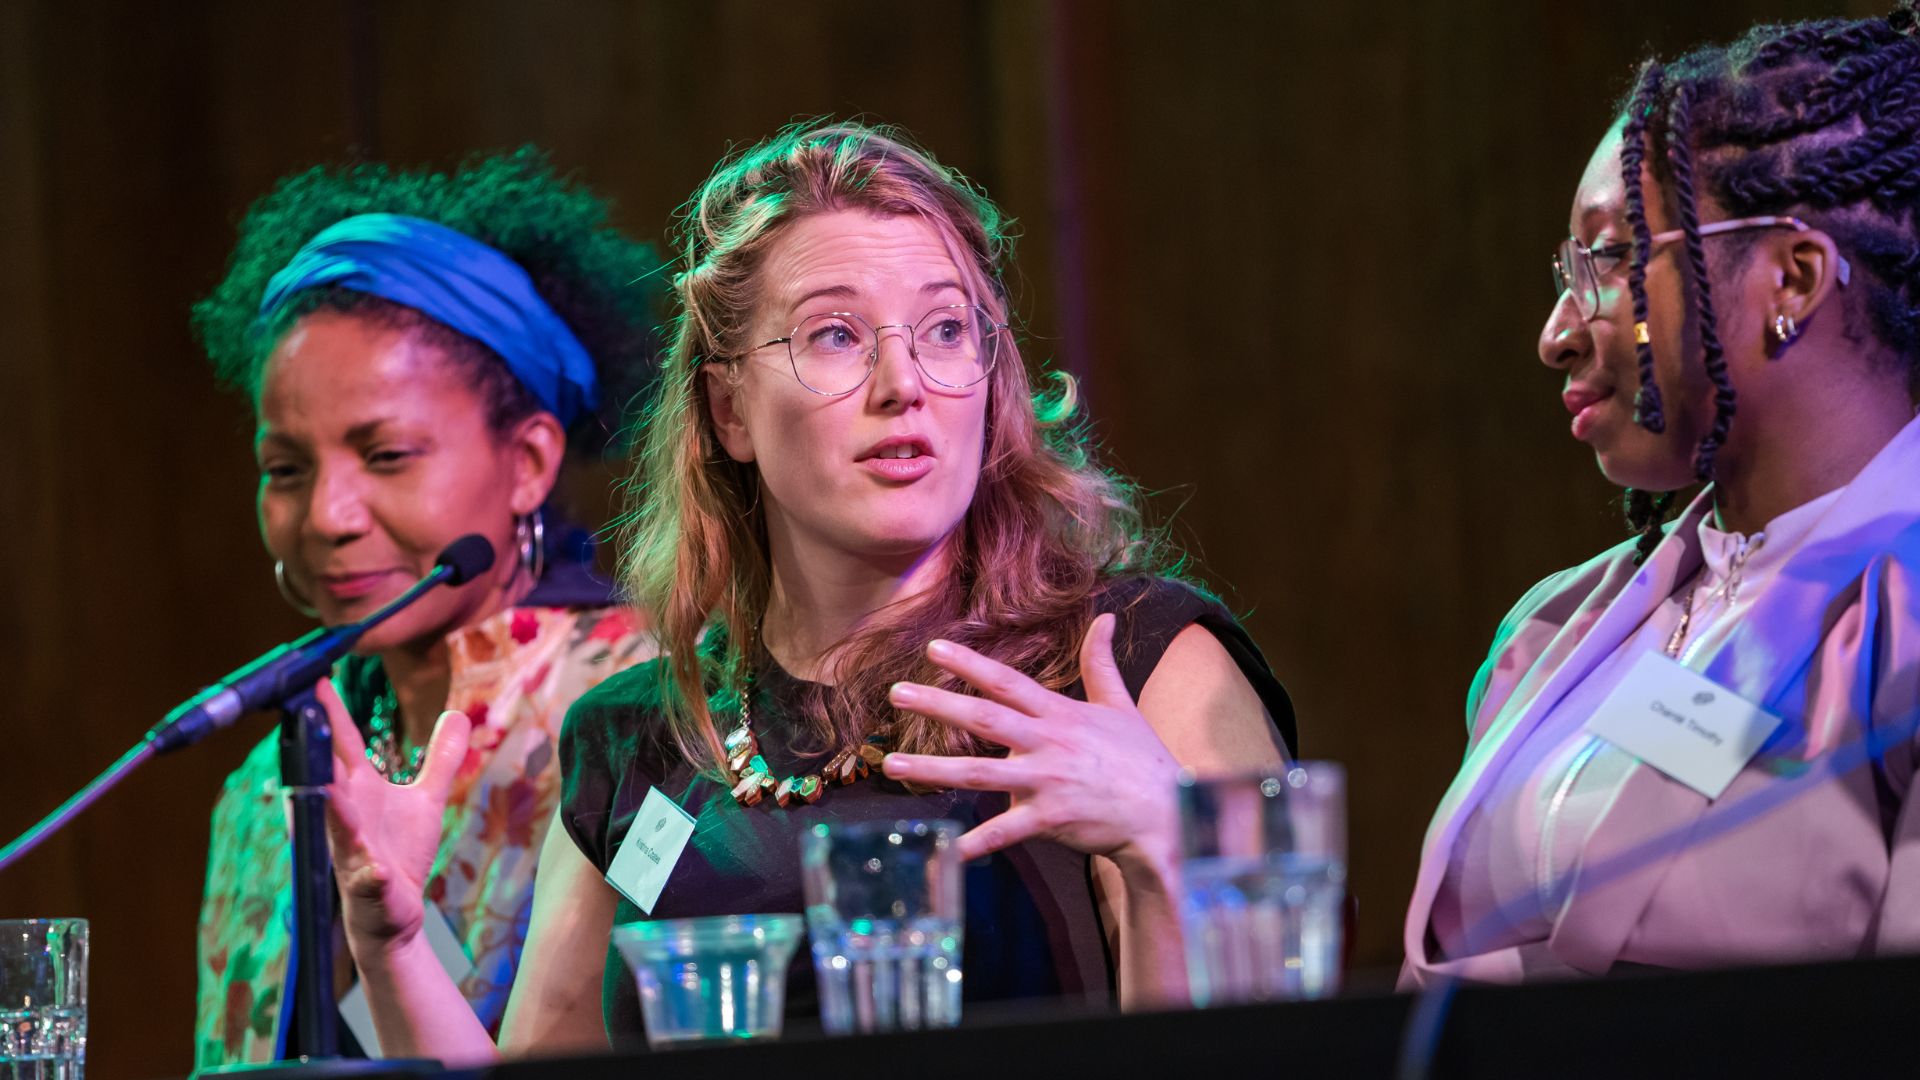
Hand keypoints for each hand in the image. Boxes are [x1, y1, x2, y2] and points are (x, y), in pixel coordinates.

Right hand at [317, 678, 470, 958]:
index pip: (339, 742)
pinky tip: (376, 868)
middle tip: (302, 714)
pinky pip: (368, 878)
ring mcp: (353, 852)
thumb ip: (440, 758)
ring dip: (332, 808)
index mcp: (357, 790)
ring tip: (328, 787)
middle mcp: (346, 816)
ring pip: (336, 826)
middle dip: (315, 748)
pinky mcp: (368, 887)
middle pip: (328, 774)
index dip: (329, 710)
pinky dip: (371, 873)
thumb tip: (456, 713)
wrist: (395, 915)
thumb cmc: (400, 852)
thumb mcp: (426, 800)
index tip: (316, 674)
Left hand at [881, 614, 1181, 875]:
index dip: (970, 664)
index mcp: (1060, 714)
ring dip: (932, 770)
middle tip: (895, 692)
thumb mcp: (1121, 705)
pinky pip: (1005, 832)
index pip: (1007, 682)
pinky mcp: (1051, 819)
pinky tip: (945, 850)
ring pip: (979, 775)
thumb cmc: (1140, 759)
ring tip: (892, 764)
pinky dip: (975, 844)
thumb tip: (1106, 618)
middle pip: (984, 719)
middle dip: (937, 704)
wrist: (1165, 813)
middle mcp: (1048, 743)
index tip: (933, 648)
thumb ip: (1101, 663)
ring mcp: (1047, 781)